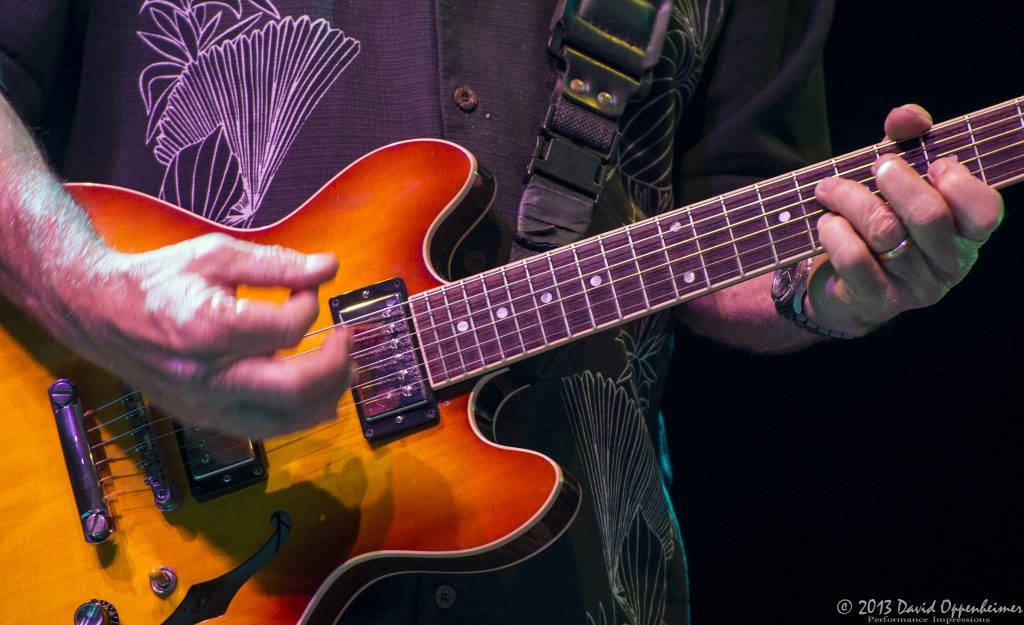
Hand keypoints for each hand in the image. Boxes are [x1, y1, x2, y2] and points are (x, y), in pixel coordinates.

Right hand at [62, 233, 351, 437]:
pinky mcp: (200, 417)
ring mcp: (201, 403)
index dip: (310, 305)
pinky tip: (319, 402)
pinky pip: (260, 431)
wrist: (98, 311)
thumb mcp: (215, 255)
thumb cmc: (158, 280)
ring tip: (346, 372)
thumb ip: (276, 264)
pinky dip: (296, 418)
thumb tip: (327, 268)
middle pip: (294, 387)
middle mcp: (205, 375)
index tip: (308, 287)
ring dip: (326, 399)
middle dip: (335, 364)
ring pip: (282, 422)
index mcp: (208, 328)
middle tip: (347, 338)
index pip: (287, 330)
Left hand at [807, 104, 1003, 334]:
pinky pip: (854, 257)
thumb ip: (908, 140)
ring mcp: (914, 287)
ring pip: (883, 230)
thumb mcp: (897, 176)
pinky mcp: (877, 301)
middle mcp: (949, 264)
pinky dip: (833, 231)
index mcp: (967, 233)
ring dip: (849, 199)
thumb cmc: (879, 219)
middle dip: (895, 180)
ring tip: (829, 190)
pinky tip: (826, 222)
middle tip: (876, 165)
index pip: (985, 211)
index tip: (933, 163)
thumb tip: (905, 116)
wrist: (843, 285)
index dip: (958, 182)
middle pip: (928, 215)